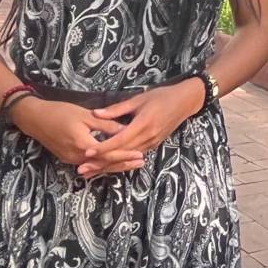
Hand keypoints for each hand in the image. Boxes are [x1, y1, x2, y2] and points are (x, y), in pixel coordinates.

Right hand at [7, 97, 133, 172]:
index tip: (140, 155)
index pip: (108, 154)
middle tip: (141, 162)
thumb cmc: (61, 112)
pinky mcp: (68, 158)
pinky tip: (113, 162)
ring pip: (97, 166)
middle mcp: (77, 157)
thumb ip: (106, 125)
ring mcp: (71, 159)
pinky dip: (103, 164)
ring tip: (132, 164)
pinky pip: (89, 164)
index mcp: (83, 145)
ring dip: (114, 165)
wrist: (35, 118)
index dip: (125, 155)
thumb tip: (126, 130)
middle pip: (104, 164)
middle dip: (123, 163)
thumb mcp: (86, 115)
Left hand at [82, 80, 204, 178]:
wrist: (185, 102)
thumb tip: (95, 113)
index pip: (119, 140)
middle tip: (82, 169)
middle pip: (121, 154)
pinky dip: (120, 162)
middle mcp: (147, 137)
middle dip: (101, 162)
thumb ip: (117, 109)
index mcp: (143, 124)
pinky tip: (108, 166)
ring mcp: (151, 143)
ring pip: (126, 158)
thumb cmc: (162, 96)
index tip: (86, 152)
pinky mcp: (153, 146)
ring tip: (91, 171)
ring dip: (108, 166)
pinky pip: (134, 156)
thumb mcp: (139, 99)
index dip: (102, 148)